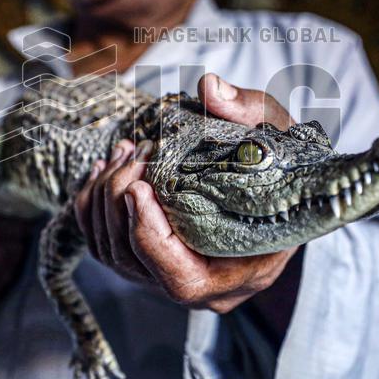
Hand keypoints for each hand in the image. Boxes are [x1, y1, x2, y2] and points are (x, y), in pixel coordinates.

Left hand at [74, 73, 298, 312]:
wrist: (284, 189)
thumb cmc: (286, 167)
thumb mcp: (282, 135)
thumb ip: (250, 110)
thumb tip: (210, 88)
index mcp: (240, 274)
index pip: (180, 278)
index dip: (150, 233)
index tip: (138, 185)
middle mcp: (202, 289)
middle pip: (135, 260)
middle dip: (121, 201)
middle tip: (136, 151)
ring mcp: (169, 276)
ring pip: (110, 252)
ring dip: (104, 197)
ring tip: (124, 151)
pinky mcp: (146, 262)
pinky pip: (102, 243)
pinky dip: (92, 205)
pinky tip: (105, 167)